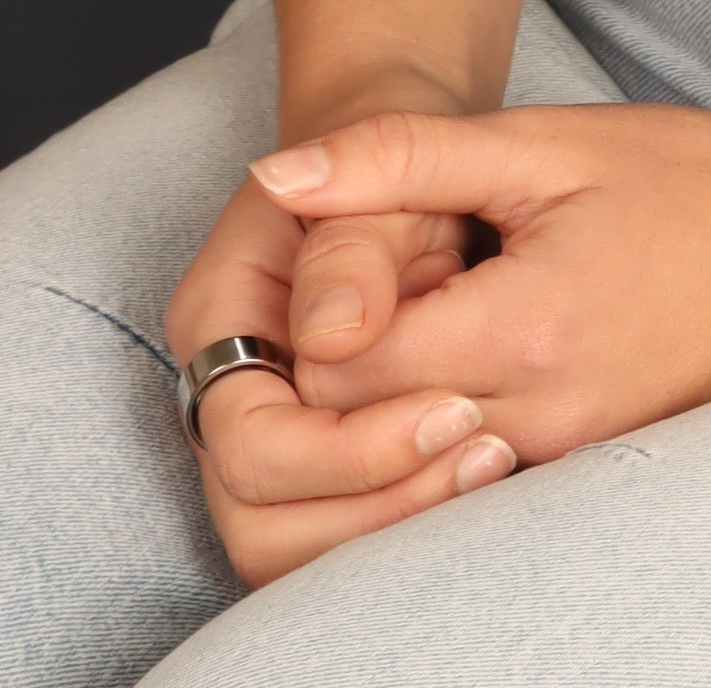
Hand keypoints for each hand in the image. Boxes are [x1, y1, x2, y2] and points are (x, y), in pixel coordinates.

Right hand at [164, 152, 515, 590]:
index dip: (351, 449)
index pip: (252, 440)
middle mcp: (225, 389)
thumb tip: (333, 333)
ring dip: (391, 526)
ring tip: (491, 463)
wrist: (404, 160)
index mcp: (219, 313)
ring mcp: (261, 432)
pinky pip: (336, 537)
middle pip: (258, 519)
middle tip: (486, 450)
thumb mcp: (386, 166)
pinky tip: (480, 477)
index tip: (456, 408)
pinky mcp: (311, 463)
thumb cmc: (395, 160)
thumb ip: (354, 240)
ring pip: (289, 550)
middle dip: (376, 502)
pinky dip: (402, 528)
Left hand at [250, 90, 710, 463]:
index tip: (346, 252)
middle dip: (337, 367)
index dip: (318, 309)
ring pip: (407, 474)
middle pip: (361, 436)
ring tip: (408, 324)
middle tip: (363, 288)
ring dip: (382, 410)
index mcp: (522, 330)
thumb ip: (403, 159)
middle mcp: (537, 421)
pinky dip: (437, 436)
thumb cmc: (690, 182)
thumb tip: (277, 174)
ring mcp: (563, 467)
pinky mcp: (582, 481)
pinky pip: (468, 485)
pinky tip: (457, 369)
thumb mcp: (545, 143)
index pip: (342, 367)